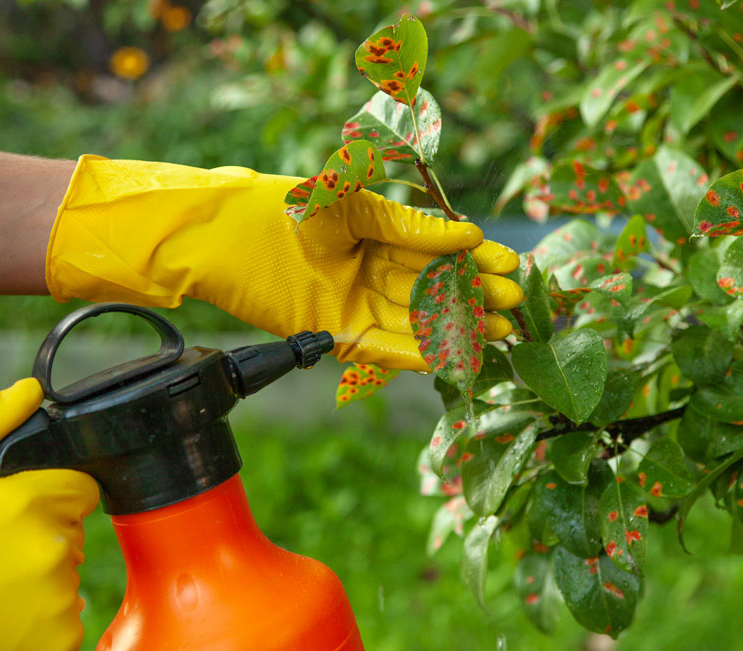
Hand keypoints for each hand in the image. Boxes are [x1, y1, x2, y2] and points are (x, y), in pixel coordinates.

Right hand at [0, 379, 98, 650]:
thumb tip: (28, 393)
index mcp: (31, 504)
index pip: (79, 491)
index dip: (47, 498)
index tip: (18, 511)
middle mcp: (52, 551)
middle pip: (69, 535)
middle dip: (37, 539)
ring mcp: (56, 600)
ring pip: (65, 579)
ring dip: (37, 582)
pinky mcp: (55, 643)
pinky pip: (64, 625)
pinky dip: (37, 626)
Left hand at [47, 156, 523, 369]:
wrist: (227, 237)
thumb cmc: (288, 205)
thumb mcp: (356, 204)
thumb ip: (411, 225)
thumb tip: (469, 236)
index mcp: (380, 232)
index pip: (439, 249)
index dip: (476, 258)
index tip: (511, 264)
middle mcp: (373, 270)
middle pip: (436, 288)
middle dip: (477, 295)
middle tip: (514, 302)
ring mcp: (358, 305)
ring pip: (420, 321)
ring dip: (459, 328)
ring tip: (499, 332)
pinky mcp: (338, 335)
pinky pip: (388, 349)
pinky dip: (421, 353)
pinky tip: (456, 353)